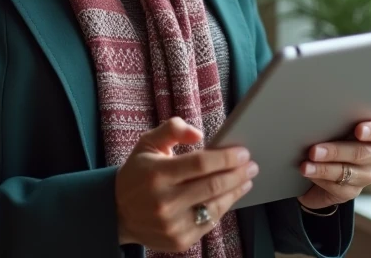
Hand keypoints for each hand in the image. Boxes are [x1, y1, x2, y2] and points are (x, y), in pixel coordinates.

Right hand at [116, 117, 258, 251]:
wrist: (118, 213)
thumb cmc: (138, 173)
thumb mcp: (147, 144)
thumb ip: (172, 130)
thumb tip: (199, 134)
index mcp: (157, 174)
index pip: (200, 164)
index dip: (226, 158)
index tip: (243, 152)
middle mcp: (164, 201)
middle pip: (212, 186)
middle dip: (237, 174)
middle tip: (252, 165)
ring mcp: (172, 224)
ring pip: (215, 206)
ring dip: (236, 192)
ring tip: (246, 179)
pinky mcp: (179, 241)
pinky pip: (209, 223)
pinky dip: (222, 208)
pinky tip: (230, 196)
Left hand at [296, 117, 370, 209]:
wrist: (318, 163)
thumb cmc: (328, 133)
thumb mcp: (332, 123)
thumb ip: (333, 119)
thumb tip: (314, 116)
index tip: (358, 130)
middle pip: (362, 153)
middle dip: (336, 151)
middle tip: (314, 150)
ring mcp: (366, 174)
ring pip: (348, 172)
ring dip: (324, 169)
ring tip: (305, 166)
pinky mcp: (352, 191)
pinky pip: (339, 188)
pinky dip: (321, 180)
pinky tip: (309, 174)